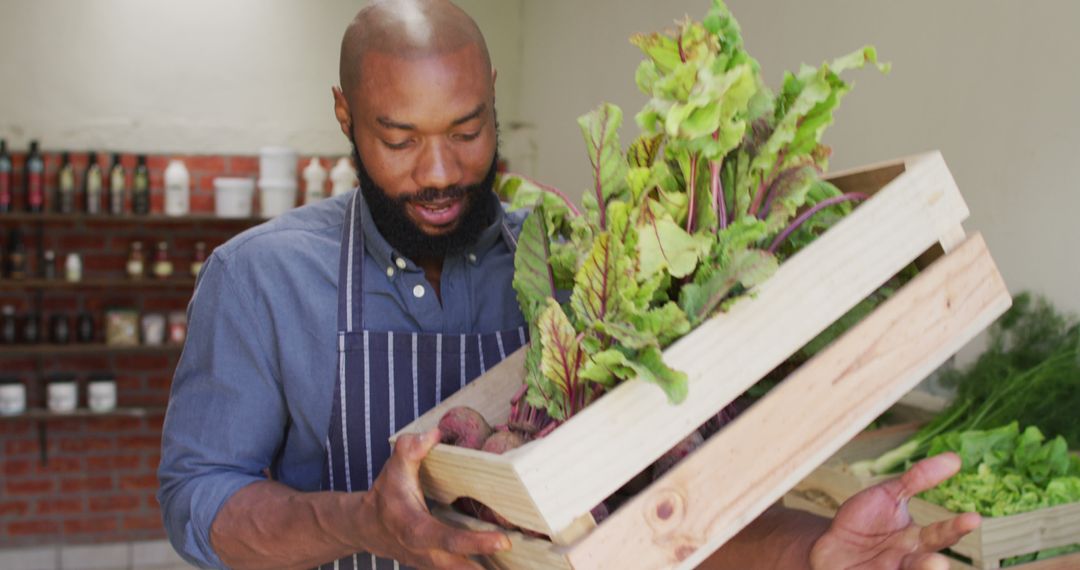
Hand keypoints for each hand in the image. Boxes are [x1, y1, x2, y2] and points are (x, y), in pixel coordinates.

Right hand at [357, 428, 509, 568]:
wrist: (367, 527)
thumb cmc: (385, 496)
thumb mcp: (393, 470)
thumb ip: (409, 451)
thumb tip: (434, 433)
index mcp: (416, 530)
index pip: (449, 539)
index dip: (476, 543)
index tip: (504, 541)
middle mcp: (426, 553)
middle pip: (462, 567)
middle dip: (488, 568)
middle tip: (522, 561)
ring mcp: (433, 564)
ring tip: (524, 568)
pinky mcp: (439, 566)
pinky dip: (481, 568)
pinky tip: (506, 567)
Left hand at [809, 452, 981, 569]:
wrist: (829, 544)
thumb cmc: (863, 521)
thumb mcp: (889, 495)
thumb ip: (918, 479)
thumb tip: (955, 458)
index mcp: (917, 540)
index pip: (942, 534)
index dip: (957, 527)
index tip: (974, 518)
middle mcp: (908, 560)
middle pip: (925, 564)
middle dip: (932, 565)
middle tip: (940, 562)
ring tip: (927, 567)